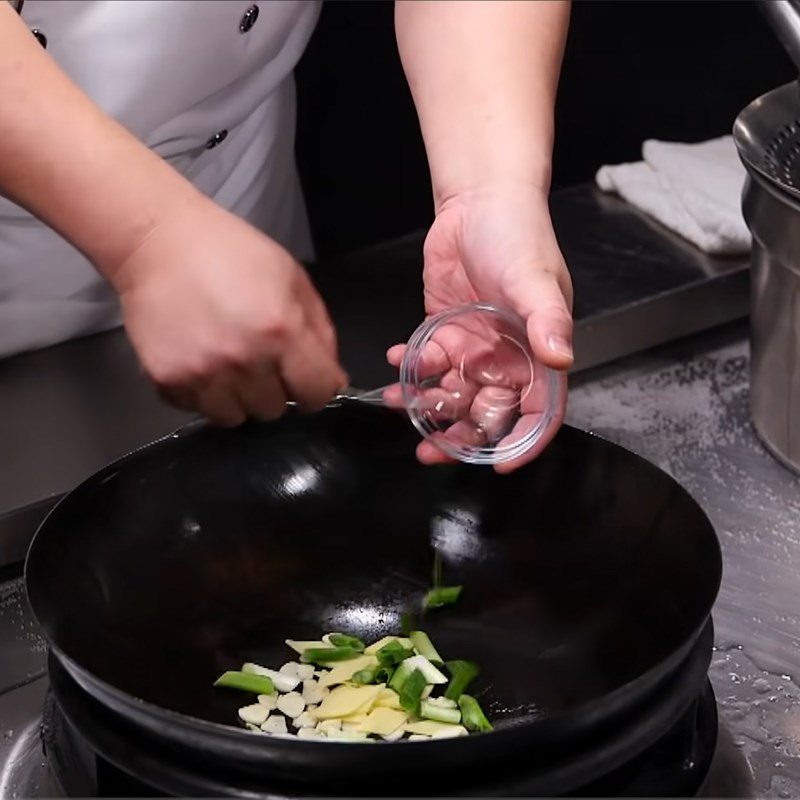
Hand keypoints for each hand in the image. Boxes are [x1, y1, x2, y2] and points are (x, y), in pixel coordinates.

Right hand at [112, 200, 346, 425]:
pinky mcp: (167, 379)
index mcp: (281, 332)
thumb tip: (332, 378)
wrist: (156, 243)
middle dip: (272, 389)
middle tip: (257, 359)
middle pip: (274, 410)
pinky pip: (195, 408)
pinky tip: (198, 361)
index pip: (317, 394)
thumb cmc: (231, 253)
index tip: (305, 381)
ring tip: (227, 364)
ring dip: (236, 398)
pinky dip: (200, 393)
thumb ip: (319, 331)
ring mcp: (203, 374)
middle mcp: (244, 360)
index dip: (316, 389)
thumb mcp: (292, 278)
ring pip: (234, 418)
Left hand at [387, 183, 572, 471]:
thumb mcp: (534, 277)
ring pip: (452, 394)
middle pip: (487, 413)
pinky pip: (427, 364)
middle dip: (460, 435)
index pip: (539, 411)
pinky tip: (399, 361)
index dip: (524, 442)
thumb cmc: (518, 235)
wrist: (478, 202)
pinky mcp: (445, 331)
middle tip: (431, 448)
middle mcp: (506, 358)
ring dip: (427, 404)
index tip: (500, 463)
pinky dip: (411, 369)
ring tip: (400, 403)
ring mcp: (474, 348)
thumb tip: (560, 358)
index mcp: (537, 353)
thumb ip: (547, 319)